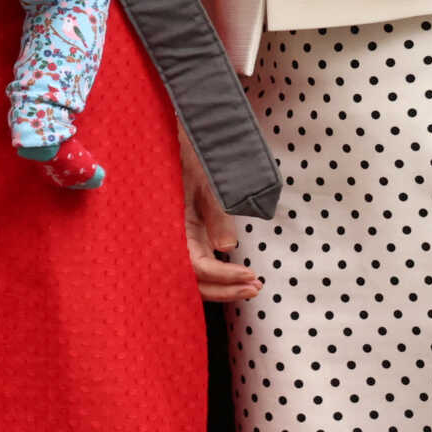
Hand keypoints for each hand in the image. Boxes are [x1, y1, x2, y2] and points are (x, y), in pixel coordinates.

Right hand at [184, 140, 259, 303]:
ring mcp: (182, 240)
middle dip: (226, 290)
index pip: (199, 267)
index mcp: (175, 230)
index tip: (250, 275)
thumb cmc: (190, 159)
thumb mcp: (206, 182)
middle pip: (197, 282)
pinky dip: (218, 277)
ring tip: (251, 287)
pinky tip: (236, 277)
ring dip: (223, 287)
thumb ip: (216, 214)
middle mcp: (175, 240)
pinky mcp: (189, 237)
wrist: (175, 142)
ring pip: (197, 279)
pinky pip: (200, 266)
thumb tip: (228, 246)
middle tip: (255, 288)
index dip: (224, 276)